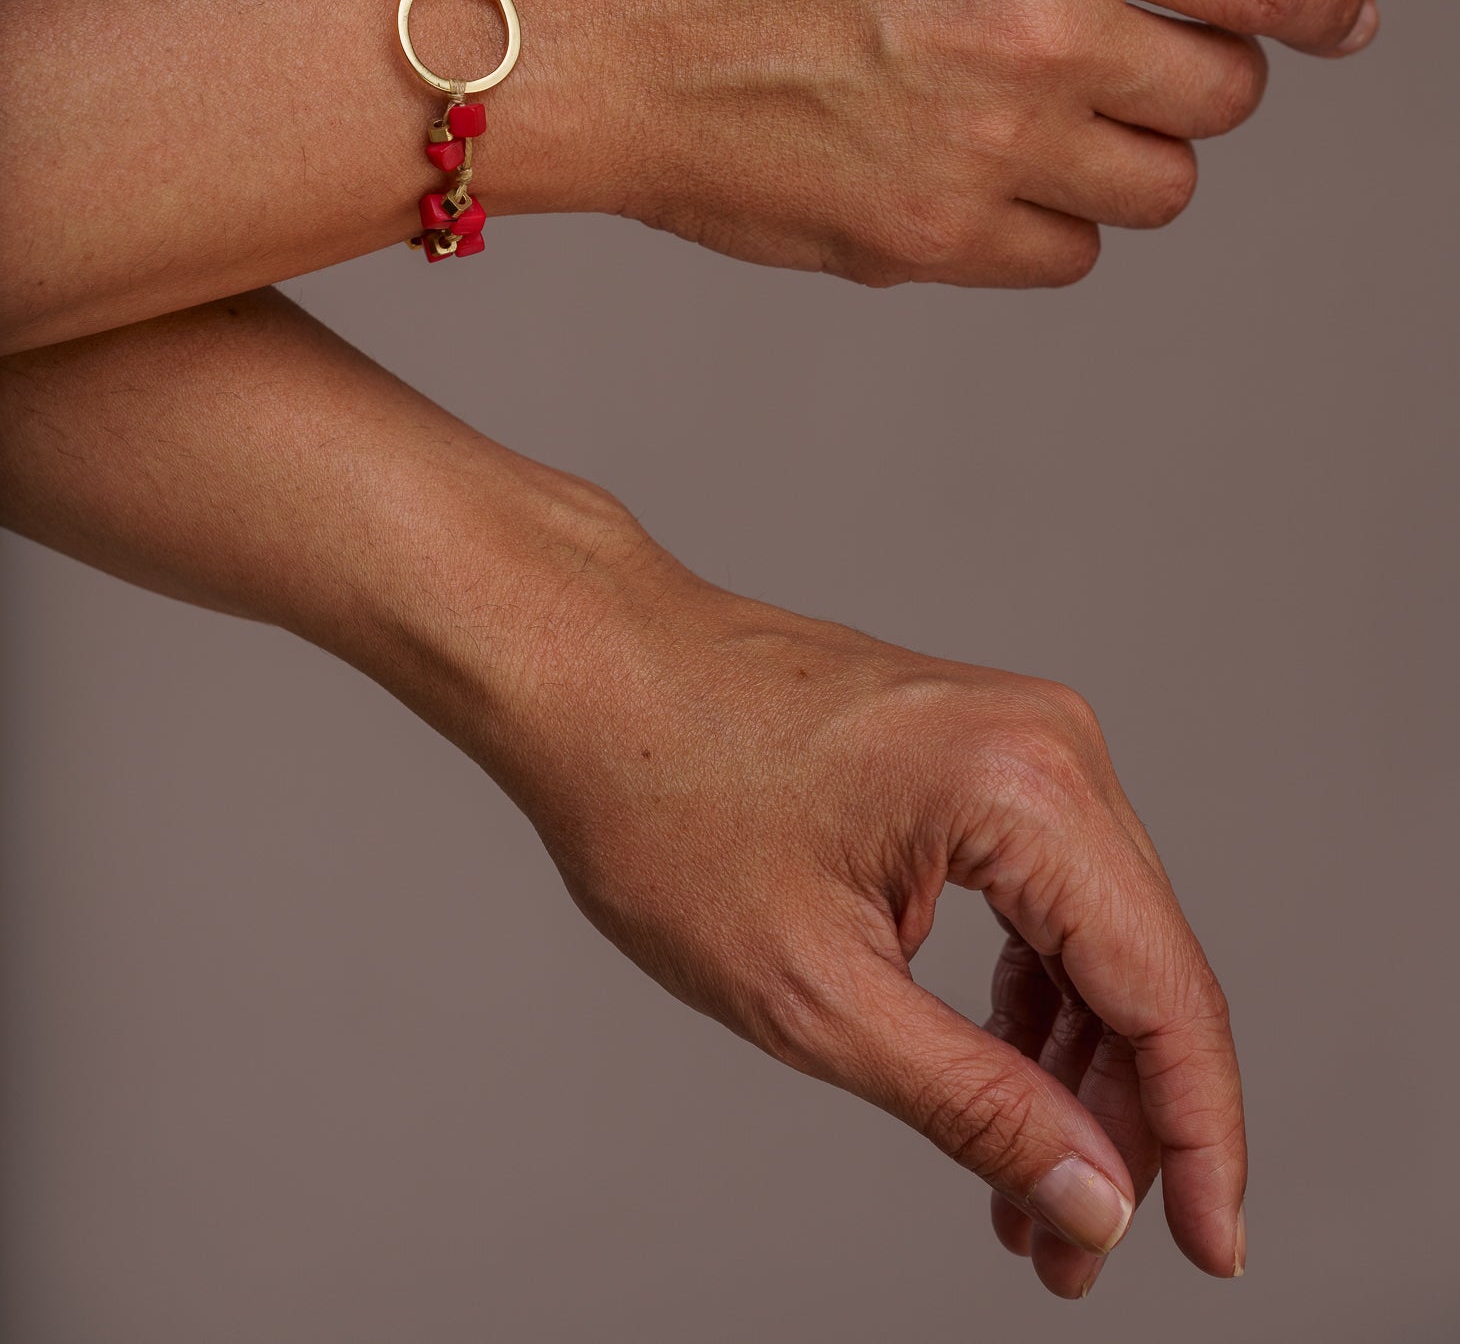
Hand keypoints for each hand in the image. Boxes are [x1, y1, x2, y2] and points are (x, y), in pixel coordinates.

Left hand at [477, 544, 1245, 1299]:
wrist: (589, 670)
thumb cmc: (663, 800)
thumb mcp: (815, 992)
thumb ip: (974, 1105)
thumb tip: (1095, 1199)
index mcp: (1026, 790)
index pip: (1167, 992)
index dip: (1201, 1140)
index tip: (1210, 1255)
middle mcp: (1049, 746)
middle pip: (1142, 967)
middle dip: (1120, 1123)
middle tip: (1067, 1257)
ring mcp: (1016, 739)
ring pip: (1096, 937)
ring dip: (1072, 1070)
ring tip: (1023, 1200)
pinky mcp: (976, 752)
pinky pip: (1044, 893)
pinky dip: (1029, 995)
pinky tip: (1000, 1083)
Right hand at [482, 0, 1375, 286]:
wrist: (583, 30)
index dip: (1320, 3)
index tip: (1339, 21)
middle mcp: (1038, 36)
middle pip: (1218, 103)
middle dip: (1192, 81)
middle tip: (1130, 64)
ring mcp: (987, 154)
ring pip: (1155, 197)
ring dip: (1121, 162)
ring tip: (1033, 123)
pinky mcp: (928, 247)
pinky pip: (1062, 260)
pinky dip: (1045, 228)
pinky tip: (972, 178)